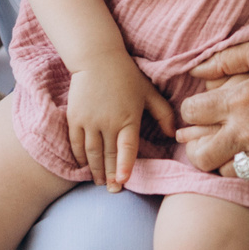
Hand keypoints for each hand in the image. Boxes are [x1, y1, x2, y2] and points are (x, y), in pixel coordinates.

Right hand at [65, 52, 175, 188]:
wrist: (97, 59)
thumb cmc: (127, 76)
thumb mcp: (149, 92)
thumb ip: (163, 113)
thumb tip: (173, 134)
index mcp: (128, 118)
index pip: (126, 148)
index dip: (124, 165)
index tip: (123, 180)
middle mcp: (108, 123)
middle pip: (108, 155)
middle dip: (110, 175)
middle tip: (113, 190)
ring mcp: (89, 121)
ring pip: (91, 153)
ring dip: (95, 170)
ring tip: (100, 182)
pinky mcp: (75, 118)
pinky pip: (77, 144)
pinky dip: (80, 157)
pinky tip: (84, 166)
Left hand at [173, 37, 248, 179]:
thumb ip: (225, 60)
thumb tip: (196, 70)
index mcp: (241, 100)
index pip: (191, 114)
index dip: (191, 109)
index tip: (200, 107)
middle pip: (199, 155)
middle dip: (195, 144)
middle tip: (205, 134)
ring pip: (224, 172)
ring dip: (222, 158)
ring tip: (230, 144)